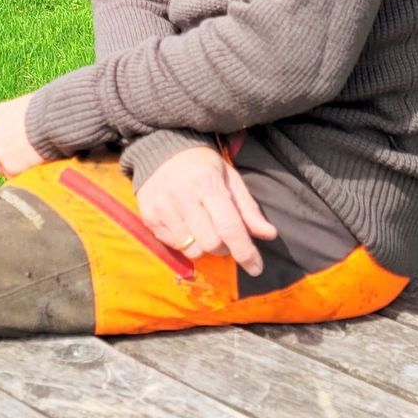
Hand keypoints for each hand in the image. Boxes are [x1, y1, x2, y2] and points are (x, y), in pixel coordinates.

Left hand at [0, 93, 47, 176]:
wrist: (52, 122)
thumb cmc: (46, 109)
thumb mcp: (27, 104)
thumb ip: (21, 116)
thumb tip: (30, 123)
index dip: (5, 140)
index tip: (15, 144)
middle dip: (5, 155)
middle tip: (20, 159)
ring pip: (0, 167)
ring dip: (12, 168)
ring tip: (28, 168)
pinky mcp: (10, 167)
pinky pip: (13, 176)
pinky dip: (23, 175)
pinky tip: (34, 171)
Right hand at [136, 146, 277, 275]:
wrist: (161, 151)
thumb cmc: (202, 166)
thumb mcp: (230, 179)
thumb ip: (248, 209)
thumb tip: (269, 235)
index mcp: (207, 183)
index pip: (229, 226)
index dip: (245, 251)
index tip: (256, 267)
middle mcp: (182, 196)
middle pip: (211, 243)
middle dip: (224, 248)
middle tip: (225, 236)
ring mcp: (162, 208)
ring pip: (192, 249)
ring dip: (205, 247)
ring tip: (205, 231)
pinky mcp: (149, 217)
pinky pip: (174, 246)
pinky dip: (186, 244)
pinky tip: (187, 227)